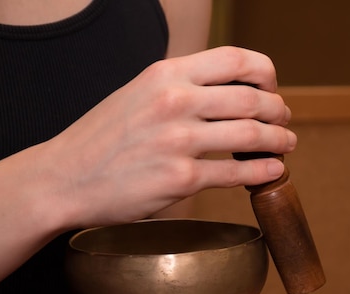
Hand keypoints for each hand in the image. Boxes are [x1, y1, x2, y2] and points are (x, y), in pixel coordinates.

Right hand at [47, 46, 296, 228]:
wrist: (62, 178)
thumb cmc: (101, 139)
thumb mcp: (138, 93)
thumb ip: (180, 87)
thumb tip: (226, 92)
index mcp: (166, 74)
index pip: (236, 59)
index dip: (266, 74)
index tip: (272, 89)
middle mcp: (175, 101)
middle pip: (252, 99)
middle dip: (279, 111)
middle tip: (284, 121)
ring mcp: (178, 140)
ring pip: (251, 135)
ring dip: (279, 141)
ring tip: (287, 144)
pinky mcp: (180, 178)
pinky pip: (235, 172)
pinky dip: (262, 171)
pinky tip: (271, 171)